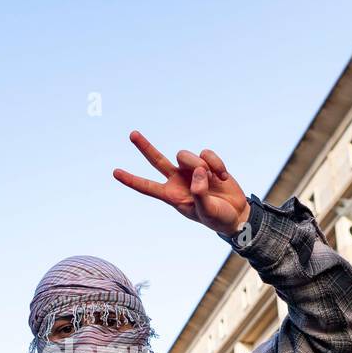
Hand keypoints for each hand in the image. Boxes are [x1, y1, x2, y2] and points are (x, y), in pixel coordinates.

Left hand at [113, 131, 250, 235]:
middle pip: (157, 160)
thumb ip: (200, 193)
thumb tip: (198, 171)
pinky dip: (216, 163)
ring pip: (185, 155)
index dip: (132, 180)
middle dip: (144, 147)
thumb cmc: (217, 218)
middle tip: (132, 134)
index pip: (147, 187)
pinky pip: (206, 153)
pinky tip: (223, 176)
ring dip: (200, 164)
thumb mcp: (207, 211)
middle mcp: (178, 180)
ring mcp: (191, 170)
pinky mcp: (206, 163)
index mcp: (172, 196)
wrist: (236, 213)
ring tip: (214, 179)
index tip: (115, 172)